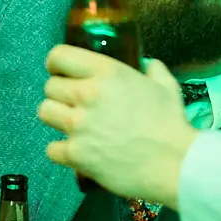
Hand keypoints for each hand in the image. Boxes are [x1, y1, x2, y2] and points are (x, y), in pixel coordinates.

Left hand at [38, 46, 195, 204]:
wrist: (175, 164)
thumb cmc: (171, 124)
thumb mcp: (167, 87)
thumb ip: (154, 71)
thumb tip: (149, 64)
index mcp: (107, 72)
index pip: (60, 56)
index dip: (57, 65)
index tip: (63, 74)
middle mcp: (87, 94)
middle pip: (50, 87)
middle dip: (60, 95)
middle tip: (75, 106)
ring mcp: (78, 125)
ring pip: (45, 112)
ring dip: (57, 119)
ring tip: (73, 127)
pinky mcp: (75, 154)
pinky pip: (51, 148)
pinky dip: (62, 151)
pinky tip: (78, 153)